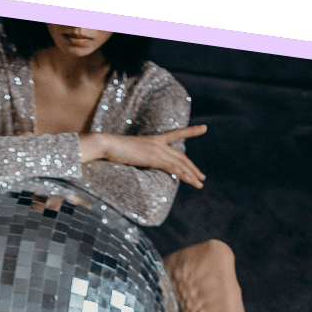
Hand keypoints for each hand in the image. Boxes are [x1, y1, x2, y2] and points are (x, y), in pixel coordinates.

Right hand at [79, 125, 206, 187]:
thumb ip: (140, 156)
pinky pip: (172, 167)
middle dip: (193, 168)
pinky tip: (190, 180)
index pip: (176, 134)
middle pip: (181, 156)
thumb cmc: (114, 149)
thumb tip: (141, 163)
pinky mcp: (153, 157)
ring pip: (180, 163)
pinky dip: (183, 174)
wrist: (108, 145)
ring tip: (200, 183)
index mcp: (154, 139)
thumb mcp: (131, 152)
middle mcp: (158, 143)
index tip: (204, 128)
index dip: (191, 131)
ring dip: (191, 174)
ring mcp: (157, 150)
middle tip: (202, 177)